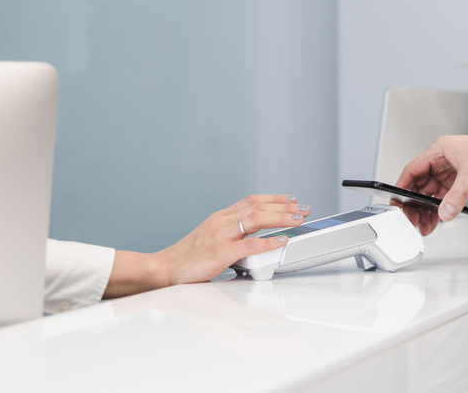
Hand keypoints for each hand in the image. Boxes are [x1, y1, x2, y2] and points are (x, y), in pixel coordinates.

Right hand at [104, 194, 310, 297]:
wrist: (165, 268)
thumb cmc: (187, 258)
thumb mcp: (210, 239)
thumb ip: (230, 235)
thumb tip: (253, 238)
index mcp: (220, 218)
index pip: (251, 200)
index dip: (273, 198)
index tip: (290, 199)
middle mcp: (221, 222)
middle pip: (258, 206)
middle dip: (284, 207)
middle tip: (302, 208)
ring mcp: (221, 235)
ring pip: (256, 219)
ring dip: (281, 217)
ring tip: (298, 219)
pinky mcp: (220, 252)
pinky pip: (249, 244)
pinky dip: (269, 241)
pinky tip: (282, 240)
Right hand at [395, 127, 467, 233]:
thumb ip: (457, 195)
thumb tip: (445, 212)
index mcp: (439, 151)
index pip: (412, 170)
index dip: (402, 188)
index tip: (396, 204)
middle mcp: (441, 161)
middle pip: (419, 185)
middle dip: (415, 205)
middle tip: (413, 221)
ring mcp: (449, 172)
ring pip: (430, 194)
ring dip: (427, 210)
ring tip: (426, 226)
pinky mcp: (458, 181)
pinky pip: (443, 198)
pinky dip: (440, 209)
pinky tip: (438, 220)